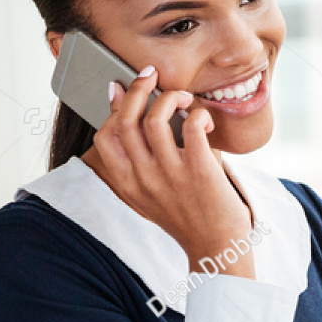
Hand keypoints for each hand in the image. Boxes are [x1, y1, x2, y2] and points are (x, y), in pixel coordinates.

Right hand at [89, 66, 253, 276]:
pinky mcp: (201, 170)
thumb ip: (135, 160)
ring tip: (183, 98)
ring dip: (170, 96)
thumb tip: (124, 109)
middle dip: (138, 88)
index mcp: (128, 183)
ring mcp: (171, 174)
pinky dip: (198, 114)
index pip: (104, 137)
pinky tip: (204, 121)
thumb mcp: (148, 193)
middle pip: (127, 120)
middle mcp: (144, 178)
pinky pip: (192, 126)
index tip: (123, 88)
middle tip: (152, 75)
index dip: (113, 107)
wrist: (216, 247)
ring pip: (156, 118)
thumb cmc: (185, 214)